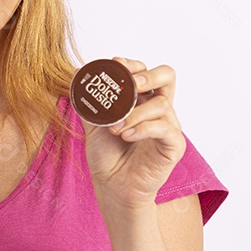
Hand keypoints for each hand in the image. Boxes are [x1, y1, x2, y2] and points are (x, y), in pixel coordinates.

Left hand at [82, 57, 185, 211]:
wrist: (111, 186)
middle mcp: (158, 110)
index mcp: (142, 100)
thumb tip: (76, 75)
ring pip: (161, 104)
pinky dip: (142, 128)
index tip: (115, 65)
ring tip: (115, 127)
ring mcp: (168, 127)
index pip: (146, 71)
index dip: (133, 65)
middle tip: (130, 85)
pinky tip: (126, 136)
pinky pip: (164, 129)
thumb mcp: (93, 123)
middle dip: (148, 75)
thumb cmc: (106, 155)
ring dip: (134, 112)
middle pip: (167, 76)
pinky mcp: (173, 146)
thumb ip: (89, 101)